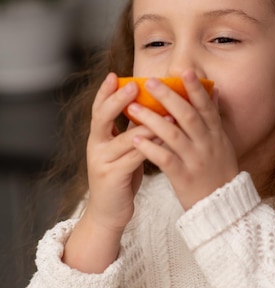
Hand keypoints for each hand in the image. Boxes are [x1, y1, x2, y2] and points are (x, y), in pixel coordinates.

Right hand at [84, 72, 152, 230]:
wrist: (109, 212)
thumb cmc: (121, 177)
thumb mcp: (122, 150)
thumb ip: (129, 130)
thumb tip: (148, 106)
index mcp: (98, 137)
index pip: (98, 109)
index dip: (104, 92)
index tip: (114, 75)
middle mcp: (96, 146)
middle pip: (102, 117)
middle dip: (118, 100)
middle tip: (134, 85)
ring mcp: (102, 162)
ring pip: (124, 138)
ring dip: (145, 123)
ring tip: (164, 110)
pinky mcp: (112, 177)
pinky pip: (134, 158)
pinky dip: (150, 146)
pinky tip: (165, 139)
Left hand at [129, 69, 238, 209]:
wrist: (222, 207)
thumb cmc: (218, 171)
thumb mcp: (222, 142)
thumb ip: (214, 117)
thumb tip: (213, 90)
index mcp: (216, 134)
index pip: (206, 106)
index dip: (196, 89)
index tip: (184, 70)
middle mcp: (207, 144)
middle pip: (187, 116)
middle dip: (168, 97)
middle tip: (149, 82)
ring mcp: (195, 160)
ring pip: (173, 135)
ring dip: (152, 120)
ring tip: (133, 108)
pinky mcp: (183, 177)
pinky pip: (165, 160)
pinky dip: (149, 148)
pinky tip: (134, 139)